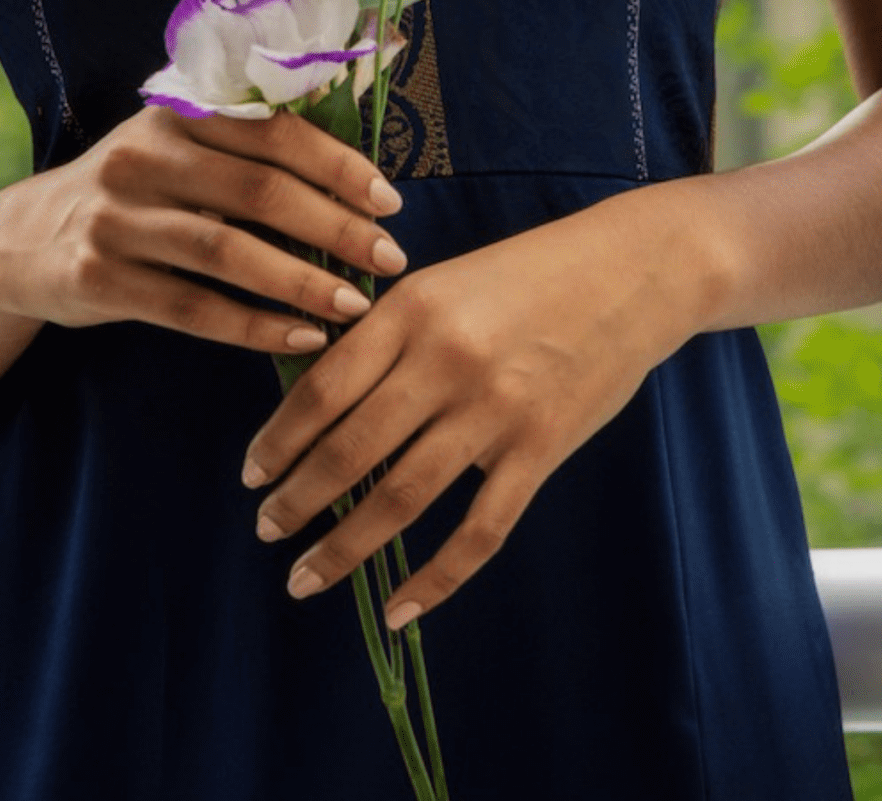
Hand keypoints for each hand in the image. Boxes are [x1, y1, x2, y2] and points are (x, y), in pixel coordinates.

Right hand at [0, 104, 409, 353]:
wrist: (22, 242)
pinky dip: (253, 326)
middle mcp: (143, 158)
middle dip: (334, 226)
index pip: (273, 131)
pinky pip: (191, 308)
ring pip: (227, 252)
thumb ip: (245, 146)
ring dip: (300, 281)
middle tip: (389, 257)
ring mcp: (116, 218)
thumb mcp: (175, 148)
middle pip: (257, 192)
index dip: (338, 166)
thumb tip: (358, 168)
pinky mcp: (98, 279)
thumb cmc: (134, 193)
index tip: (390, 201)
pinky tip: (301, 337)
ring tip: (355, 304)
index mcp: (175, 113)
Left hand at [240, 191, 696, 630]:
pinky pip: (478, 531)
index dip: (279, 439)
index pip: (323, 387)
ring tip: (304, 577)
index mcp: (412, 308)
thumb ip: (387, 333)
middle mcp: (446, 359)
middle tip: (266, 529)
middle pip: (352, 448)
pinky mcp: (540, 449)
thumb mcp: (444, 281)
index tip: (251, 474)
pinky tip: (398, 609)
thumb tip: (318, 398)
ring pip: (401, 497)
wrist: (631, 271)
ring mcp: (495, 409)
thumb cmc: (527, 272)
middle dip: (297, 500)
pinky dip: (434, 579)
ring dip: (344, 547)